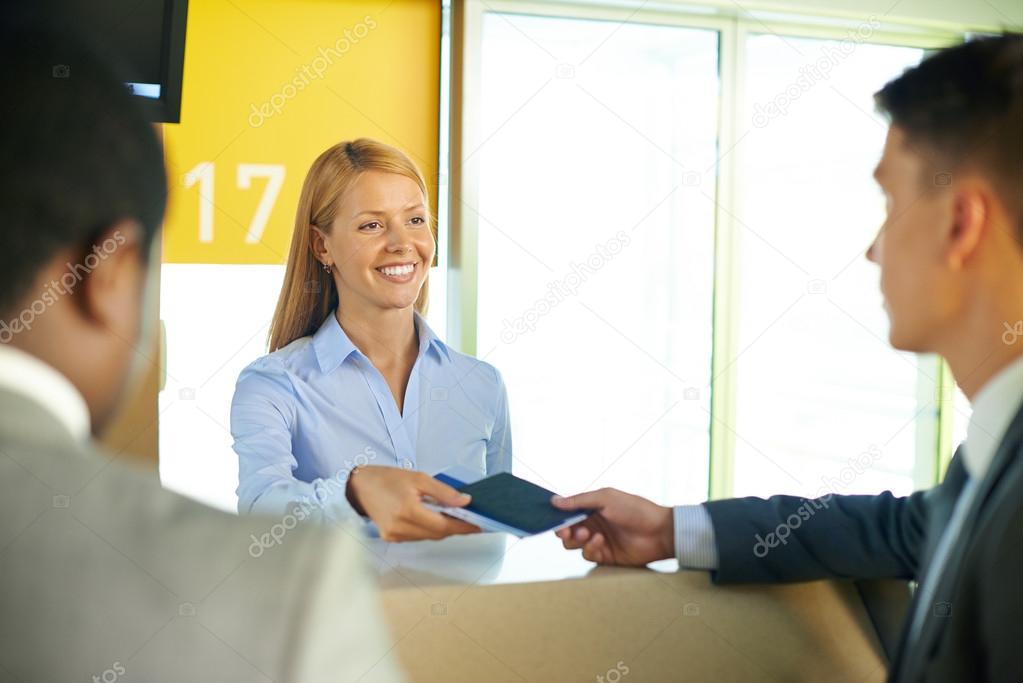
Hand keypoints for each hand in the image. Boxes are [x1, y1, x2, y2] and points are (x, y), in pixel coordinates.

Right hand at [346, 466, 480, 541]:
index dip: (463, 527)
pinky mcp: (390, 538)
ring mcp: (394, 535)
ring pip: (428, 537)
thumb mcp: (419, 478)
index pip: (443, 526)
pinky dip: (428, 529)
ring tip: (451, 516)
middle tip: (469, 518)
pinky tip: (431, 518)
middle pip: (437, 534)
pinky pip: (417, 537)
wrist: (359, 487)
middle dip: (454, 527)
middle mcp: (400, 527)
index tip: (479, 525)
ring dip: (441, 529)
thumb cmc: (388, 478)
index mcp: (408, 510)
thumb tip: (465, 502)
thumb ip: (443, 492)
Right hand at [552, 487, 673, 565]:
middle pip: (567, 531)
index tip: (552, 518)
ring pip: (574, 545)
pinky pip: (588, 555)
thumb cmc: (634, 509)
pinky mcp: (605, 557)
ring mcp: (598, 541)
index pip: (567, 513)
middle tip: (566, 530)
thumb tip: (554, 501)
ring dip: (576, 539)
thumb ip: (579, 501)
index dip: (557, 516)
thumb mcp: (605, 498)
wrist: (658, 531)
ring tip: (588, 534)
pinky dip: (590, 548)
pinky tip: (600, 541)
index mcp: (592, 509)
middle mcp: (593, 525)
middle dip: (563, 531)